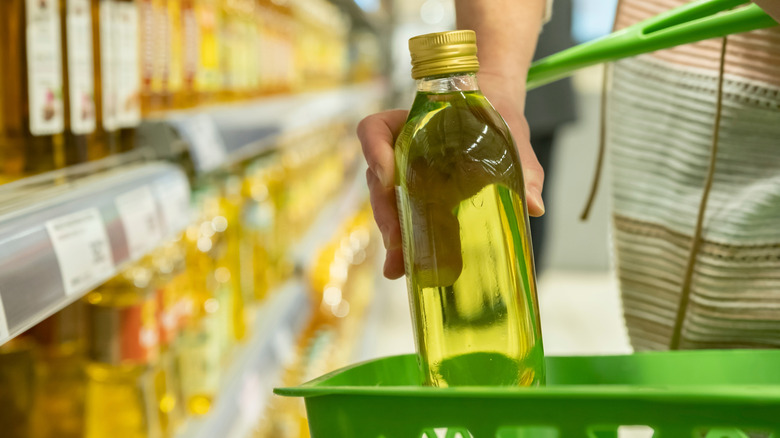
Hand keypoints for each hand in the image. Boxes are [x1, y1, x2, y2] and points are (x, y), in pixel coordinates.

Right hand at [357, 82, 544, 279]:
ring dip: (392, 234)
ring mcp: (407, 176)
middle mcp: (402, 150)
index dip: (374, 151)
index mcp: (414, 122)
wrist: (498, 118)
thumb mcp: (512, 134)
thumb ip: (524, 164)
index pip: (375, 130)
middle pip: (378, 178)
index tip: (387, 176)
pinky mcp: (419, 199)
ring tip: (400, 265)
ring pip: (388, 204)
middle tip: (397, 240)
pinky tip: (409, 268)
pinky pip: (405, 219)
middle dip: (386, 212)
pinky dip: (407, 244)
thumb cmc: (497, 119)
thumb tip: (535, 205)